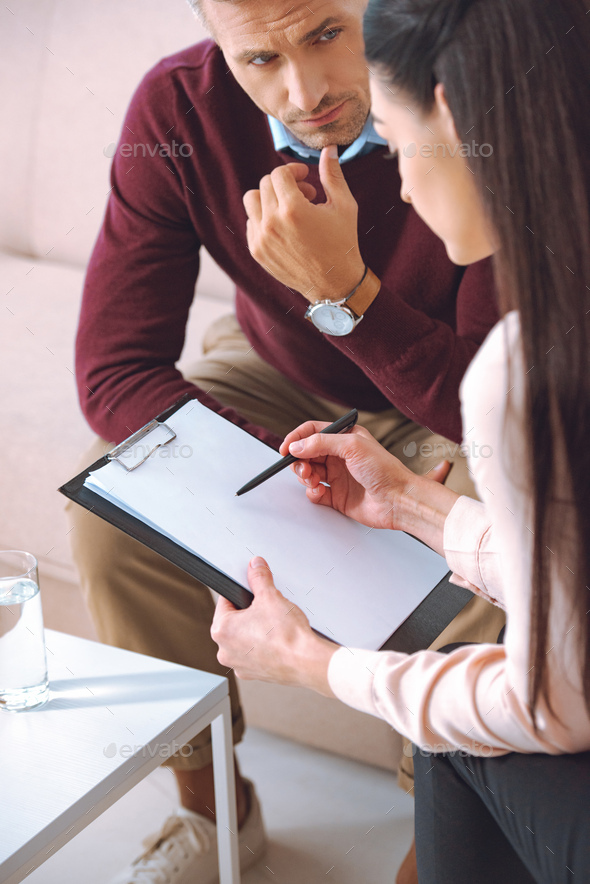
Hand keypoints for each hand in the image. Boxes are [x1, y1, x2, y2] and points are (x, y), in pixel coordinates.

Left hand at [211, 557, 336, 695]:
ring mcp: (239, 665)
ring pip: (244, 639)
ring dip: (255, 632)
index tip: (251, 593)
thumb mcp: (270, 596)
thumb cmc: (286, 636)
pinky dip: (263, 648)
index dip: (241, 593)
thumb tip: (255, 567)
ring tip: (273, 627)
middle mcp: (225, 651)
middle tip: (266, 610)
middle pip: (234, 622)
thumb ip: (259, 578)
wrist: (306, 661)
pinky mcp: (253, 673)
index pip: (224, 602)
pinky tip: (277, 642)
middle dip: (249, 614)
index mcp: (221, 630)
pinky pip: (254, 655)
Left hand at [243, 146, 364, 300]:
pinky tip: (284, 226)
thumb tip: (329, 148)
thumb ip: (332, 174)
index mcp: (293, 209)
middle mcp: (272, 223)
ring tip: (289, 208)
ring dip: (269, 198)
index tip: (306, 179)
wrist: (334, 284)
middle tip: (305, 196)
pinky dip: (264, 218)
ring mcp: (261, 238)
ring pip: (251, 200)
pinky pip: (250, 222)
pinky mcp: (257, 251)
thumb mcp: (343, 206)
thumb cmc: (343, 243)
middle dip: (284, 184)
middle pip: (265, 184)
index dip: (294, 171)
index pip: (279, 173)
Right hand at [279, 423, 458, 555]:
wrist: (399, 500)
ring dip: (305, 477)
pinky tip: (320, 492)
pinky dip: (312, 493)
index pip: (313, 432)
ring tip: (313, 480)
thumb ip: (320, 442)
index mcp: (345, 438)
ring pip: (309, 473)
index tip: (285, 448)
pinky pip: (315, 493)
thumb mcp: (352, 446)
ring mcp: (338, 476)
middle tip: (303, 468)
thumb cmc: (385, 470)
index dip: (297, 438)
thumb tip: (297, 445)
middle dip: (300, 460)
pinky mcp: (338, 496)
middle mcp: (340, 456)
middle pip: (307, 454)